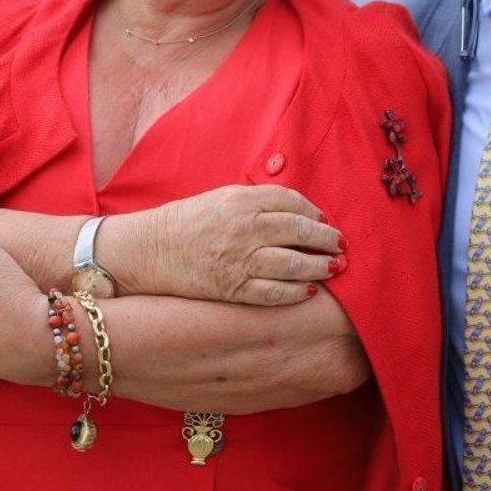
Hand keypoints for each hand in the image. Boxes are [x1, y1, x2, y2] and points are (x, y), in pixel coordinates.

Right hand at [131, 185, 342, 305]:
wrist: (150, 250)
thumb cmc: (188, 222)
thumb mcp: (222, 198)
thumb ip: (257, 201)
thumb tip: (298, 210)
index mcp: (241, 200)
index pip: (291, 202)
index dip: (314, 212)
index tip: (324, 221)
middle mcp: (243, 228)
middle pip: (299, 231)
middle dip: (326, 239)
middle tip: (340, 245)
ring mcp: (239, 260)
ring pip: (293, 264)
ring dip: (319, 266)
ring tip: (334, 267)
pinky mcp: (232, 288)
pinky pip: (273, 292)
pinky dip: (295, 292)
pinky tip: (308, 290)